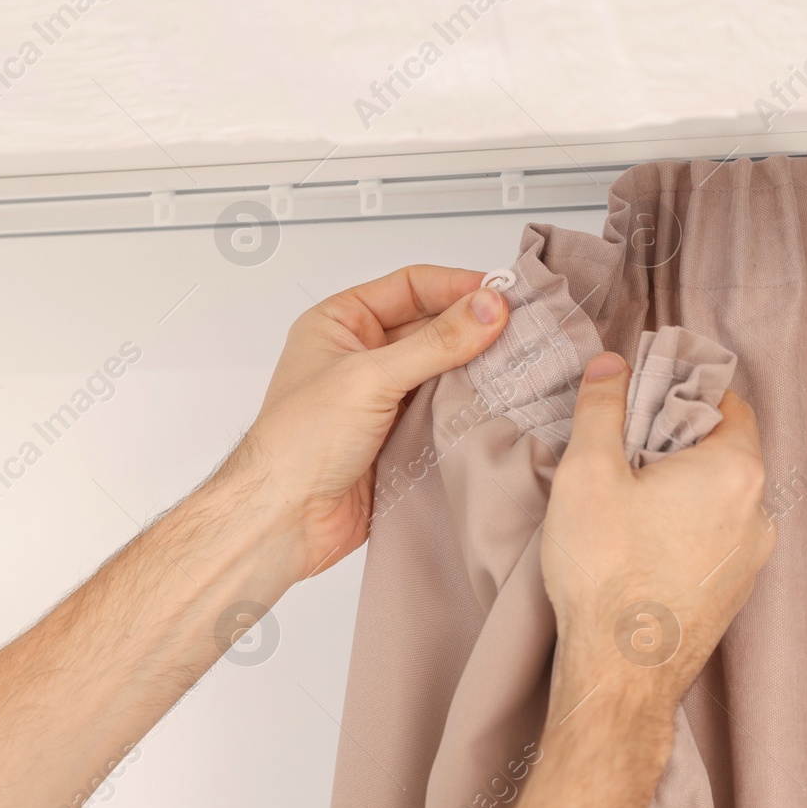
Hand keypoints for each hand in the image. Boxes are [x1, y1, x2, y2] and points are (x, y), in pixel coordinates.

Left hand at [230, 265, 508, 579]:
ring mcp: (381, 397)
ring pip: (443, 370)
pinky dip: (469, 407)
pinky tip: (496, 403)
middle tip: (522, 329)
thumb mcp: (369, 377)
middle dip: (474, 328)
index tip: (503, 293)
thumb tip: (488, 308)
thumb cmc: (297, 444)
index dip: (458, 287)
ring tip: (518, 363)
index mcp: (340, 323)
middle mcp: (361, 355)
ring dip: (476, 369)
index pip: (410, 286)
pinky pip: (443, 410)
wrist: (284, 521)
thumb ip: (435, 342)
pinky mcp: (399, 436)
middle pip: (432, 326)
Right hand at [540, 351, 774, 727]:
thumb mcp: (588, 473)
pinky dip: (683, 531)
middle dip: (675, 444)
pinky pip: (713, 541)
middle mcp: (759, 514)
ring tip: (624, 505)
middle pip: (723, 452)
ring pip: (717, 500)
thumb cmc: (606, 575)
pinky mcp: (732, 596)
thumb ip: (602, 408)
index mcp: (736, 471)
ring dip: (678, 491)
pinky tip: (637, 547)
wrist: (619, 676)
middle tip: (621, 454)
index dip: (683, 394)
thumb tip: (610, 365)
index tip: (642, 403)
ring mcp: (751, 561)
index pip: (727, 404)